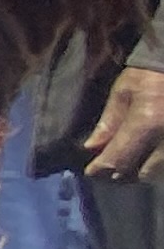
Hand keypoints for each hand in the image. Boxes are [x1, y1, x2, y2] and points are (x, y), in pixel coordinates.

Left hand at [84, 67, 163, 182]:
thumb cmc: (150, 74)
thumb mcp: (124, 91)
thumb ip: (108, 122)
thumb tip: (92, 147)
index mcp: (148, 121)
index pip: (119, 158)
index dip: (102, 169)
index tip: (92, 171)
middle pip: (145, 173)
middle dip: (127, 173)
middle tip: (113, 166)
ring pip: (161, 173)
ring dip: (146, 171)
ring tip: (133, 161)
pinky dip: (159, 165)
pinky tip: (151, 156)